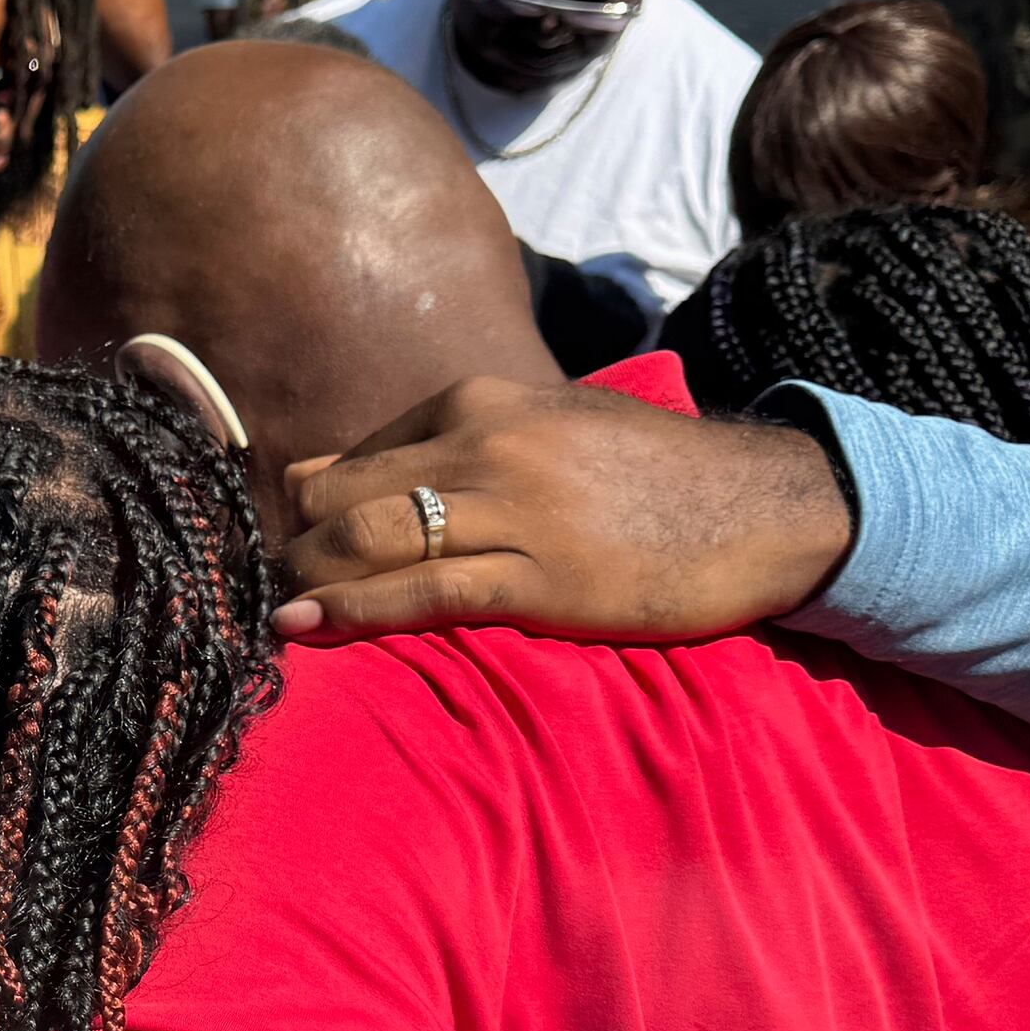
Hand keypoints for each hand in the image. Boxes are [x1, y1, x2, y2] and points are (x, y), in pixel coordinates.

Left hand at [276, 377, 858, 641]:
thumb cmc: (654, 473)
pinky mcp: (539, 579)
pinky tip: (305, 627)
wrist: (764, 506)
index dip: (306, 507)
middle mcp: (484, 445)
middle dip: (290, 544)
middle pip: (342, 497)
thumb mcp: (550, 424)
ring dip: (306, 580)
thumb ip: (458, 442)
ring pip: (368, 540)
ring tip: (274, 611)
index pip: (355, 457)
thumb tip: (351, 471)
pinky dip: (350, 610)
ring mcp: (511, 511)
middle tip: (265, 587)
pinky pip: (421, 593)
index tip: (284, 544)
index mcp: (480, 403)